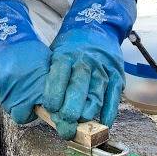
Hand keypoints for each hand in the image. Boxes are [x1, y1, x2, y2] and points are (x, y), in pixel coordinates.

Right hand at [0, 0, 50, 123]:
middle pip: (18, 114)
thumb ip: (49, 86)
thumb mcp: (47, 66)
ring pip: (6, 104)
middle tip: (26, 98)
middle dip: (23, 109)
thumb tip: (53, 103)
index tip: (37, 107)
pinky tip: (5, 75)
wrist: (7, 34)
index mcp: (36, 88)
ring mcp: (2, 89)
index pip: (34, 115)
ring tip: (16, 81)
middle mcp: (18, 92)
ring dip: (12, 97)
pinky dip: (0, 88)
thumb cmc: (31, 50)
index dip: (35, 112)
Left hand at [42, 0, 131, 138]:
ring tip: (79, 127)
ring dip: (87, 116)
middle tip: (64, 127)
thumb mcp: (56, 53)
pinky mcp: (117, 76)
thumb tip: (38, 106)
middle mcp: (85, 62)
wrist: (97, 27)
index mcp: (66, 54)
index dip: (53, 95)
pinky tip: (101, 124)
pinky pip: (113, 99)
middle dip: (70, 112)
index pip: (58, 75)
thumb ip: (50, 76)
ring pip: (96, 97)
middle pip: (78, 90)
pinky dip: (108, 114)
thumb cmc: (71, 48)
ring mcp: (103, 69)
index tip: (49, 108)